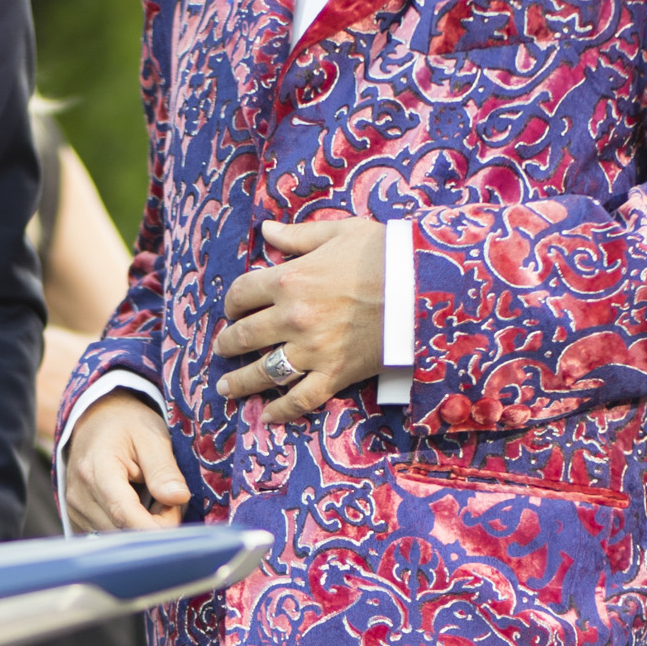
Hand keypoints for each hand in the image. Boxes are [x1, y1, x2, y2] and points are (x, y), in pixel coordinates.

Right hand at [60, 391, 190, 531]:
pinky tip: (136, 508)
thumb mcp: (151, 437)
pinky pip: (108, 537)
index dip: (156, 526)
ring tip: (151, 499)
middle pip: (123, 531)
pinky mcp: (76, 520)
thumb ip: (164, 470)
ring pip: (117, 538)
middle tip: (169, 500)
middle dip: (154, 525)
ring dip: (142, 528)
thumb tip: (179, 499)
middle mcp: (79, 496)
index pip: (125, 515)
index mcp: (97, 471)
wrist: (95, 421)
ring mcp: (74, 511)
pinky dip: (128, 529)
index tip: (178, 517)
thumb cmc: (126, 425)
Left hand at [215, 215, 383, 422]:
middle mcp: (293, 317)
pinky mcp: (335, 373)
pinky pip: (302, 399)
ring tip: (226, 388)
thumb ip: (298, 235)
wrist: (424, 285)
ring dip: (240, 382)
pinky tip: (269, 415)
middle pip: (244, 336)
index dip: (232, 303)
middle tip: (222, 350)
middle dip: (227, 344)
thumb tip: (267, 230)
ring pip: (264, 372)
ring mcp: (313, 349)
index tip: (233, 310)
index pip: (241, 294)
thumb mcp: (339, 231)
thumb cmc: (384, 253)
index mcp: (289, 279)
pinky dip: (283, 410)